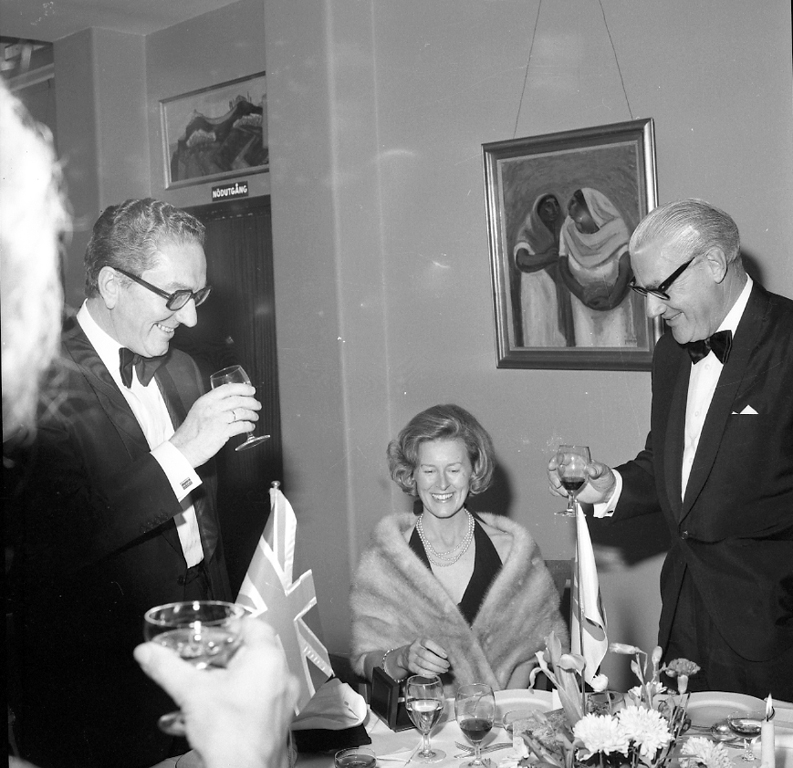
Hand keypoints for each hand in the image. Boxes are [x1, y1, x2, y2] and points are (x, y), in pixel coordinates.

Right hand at [134, 618, 297, 767]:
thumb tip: (147, 652)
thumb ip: (166, 667)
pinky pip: (264, 696)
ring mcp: (284, 698)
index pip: (254, 625)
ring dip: (237, 676)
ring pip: (260, 674)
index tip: (214, 635)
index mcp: (267, 658)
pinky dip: (245, 695)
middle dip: (229, 654)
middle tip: (208, 659)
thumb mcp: (190, 692)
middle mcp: (282, 675)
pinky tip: (223, 707)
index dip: (231, 627)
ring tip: (213, 684)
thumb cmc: (228, 736)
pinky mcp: (280, 717)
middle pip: (256, 650)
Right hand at [170, 383, 260, 466]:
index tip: (251, 390)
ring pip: (241, 412)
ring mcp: (218, 419)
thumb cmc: (189, 433)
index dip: (242, 388)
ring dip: (251, 414)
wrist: (183, 449)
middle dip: (251, 401)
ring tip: (254, 416)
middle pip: (238, 400)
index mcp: (205, 401)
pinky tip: (250, 426)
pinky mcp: (222, 432)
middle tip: (257, 404)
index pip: (227, 389)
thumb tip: (227, 402)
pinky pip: (241, 426)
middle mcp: (212, 408)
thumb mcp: (198, 412)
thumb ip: (211, 405)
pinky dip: (248, 426)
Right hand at [402, 638, 449, 676]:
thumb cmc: (420, 649)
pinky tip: (436, 674)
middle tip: (447, 665)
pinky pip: (421, 672)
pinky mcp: (411, 667)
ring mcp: (411, 658)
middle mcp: (414, 648)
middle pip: (427, 655)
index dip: (437, 649)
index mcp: (419, 641)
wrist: (404, 655)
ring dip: (436, 668)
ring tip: (443, 670)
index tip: (445, 655)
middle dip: (439, 662)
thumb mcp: (425, 645)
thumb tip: (446, 657)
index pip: (428, 643)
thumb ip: (434, 649)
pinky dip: (430, 674)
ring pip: (424, 664)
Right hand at [547, 453, 615, 504]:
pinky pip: (554, 489)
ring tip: (566, 492)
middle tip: (558, 484)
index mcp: (576, 461)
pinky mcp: (566, 488)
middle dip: (552, 477)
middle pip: (553, 469)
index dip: (554, 460)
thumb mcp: (603, 471)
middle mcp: (568, 469)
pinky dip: (555, 492)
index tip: (552, 465)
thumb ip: (597, 469)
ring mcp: (566, 479)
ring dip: (555, 486)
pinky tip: (564, 494)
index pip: (561, 457)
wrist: (606, 492)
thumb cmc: (605, 478)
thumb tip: (590, 470)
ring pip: (552, 480)